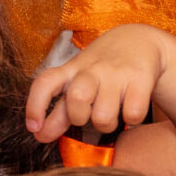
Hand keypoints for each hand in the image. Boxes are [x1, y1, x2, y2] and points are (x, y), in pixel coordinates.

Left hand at [27, 24, 169, 140]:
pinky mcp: (141, 78)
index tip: (34, 128)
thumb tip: (39, 135)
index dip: (35, 107)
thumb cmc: (103, 69)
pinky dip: (131, 120)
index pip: (45, 83)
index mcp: (72, 70)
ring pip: (103, 117)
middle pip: (76, 98)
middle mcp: (92, 69)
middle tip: (89, 114)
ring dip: (107, 125)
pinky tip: (131, 109)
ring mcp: (117, 73)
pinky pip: (132, 114)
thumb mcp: (78, 82)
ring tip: (112, 114)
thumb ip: (60, 110)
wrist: (140, 40)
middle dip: (79, 117)